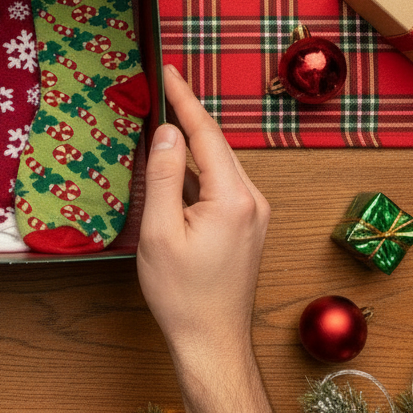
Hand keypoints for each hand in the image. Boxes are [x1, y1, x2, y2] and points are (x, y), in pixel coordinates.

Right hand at [136, 64, 269, 372]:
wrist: (211, 342)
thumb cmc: (182, 294)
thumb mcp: (161, 231)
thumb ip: (164, 176)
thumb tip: (166, 133)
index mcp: (233, 198)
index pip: (205, 134)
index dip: (184, 99)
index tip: (168, 70)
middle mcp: (252, 200)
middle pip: (215, 145)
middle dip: (186, 117)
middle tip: (159, 90)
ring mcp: (253, 215)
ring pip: (217, 165)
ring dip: (189, 146)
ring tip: (160, 125)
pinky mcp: (247, 228)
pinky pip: (219, 186)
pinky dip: (195, 172)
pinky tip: (173, 171)